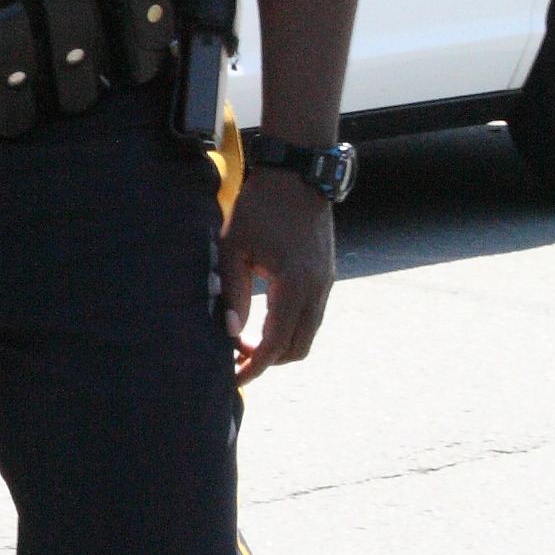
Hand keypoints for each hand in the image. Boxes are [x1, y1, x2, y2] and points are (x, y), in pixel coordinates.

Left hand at [219, 169, 335, 379]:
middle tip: (235, 355)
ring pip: (307, 335)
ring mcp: (325, 284)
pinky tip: (264, 317)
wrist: (298, 176)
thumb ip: (231, 291)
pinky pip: (311, 316)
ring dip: (279, 345)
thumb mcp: (235, 247)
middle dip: (267, 361)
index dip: (253, 366)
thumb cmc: (260, 208)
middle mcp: (316, 290)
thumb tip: (228, 331)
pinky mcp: (326, 276)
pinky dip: (290, 327)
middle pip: (296, 350)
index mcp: (294, 286)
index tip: (232, 378)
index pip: (275, 345)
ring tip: (246, 337)